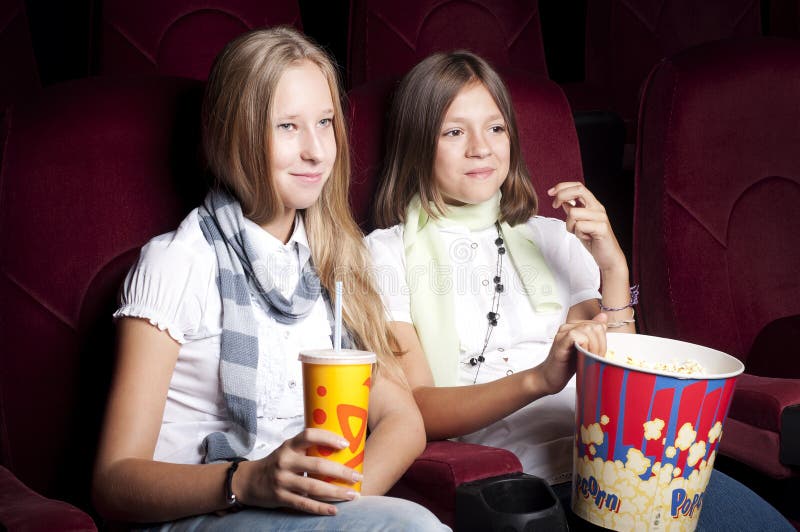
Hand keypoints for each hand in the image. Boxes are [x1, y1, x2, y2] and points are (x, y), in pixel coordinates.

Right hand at [239, 428, 361, 514]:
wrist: (248, 481)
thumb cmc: (276, 463)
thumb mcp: (288, 450)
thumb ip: (308, 449)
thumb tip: (342, 449)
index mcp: (289, 446)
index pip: (309, 435)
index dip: (328, 438)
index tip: (346, 444)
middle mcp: (285, 461)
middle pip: (317, 465)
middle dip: (341, 471)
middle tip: (358, 476)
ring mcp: (282, 480)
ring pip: (314, 487)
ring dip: (336, 492)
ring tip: (353, 495)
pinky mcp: (280, 497)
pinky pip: (304, 504)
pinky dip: (320, 508)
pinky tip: (334, 510)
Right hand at [539, 313, 606, 393]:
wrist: (550, 377)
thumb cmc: (567, 365)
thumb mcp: (586, 348)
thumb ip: (594, 333)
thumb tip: (603, 317)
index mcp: (575, 326)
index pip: (599, 325)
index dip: (603, 341)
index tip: (599, 355)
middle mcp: (568, 327)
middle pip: (595, 327)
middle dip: (601, 345)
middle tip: (596, 358)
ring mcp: (563, 333)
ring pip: (588, 330)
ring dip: (594, 347)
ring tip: (589, 358)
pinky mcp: (560, 341)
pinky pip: (575, 336)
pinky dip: (584, 347)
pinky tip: (582, 355)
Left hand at [547, 182, 625, 272]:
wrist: (608, 257)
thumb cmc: (594, 240)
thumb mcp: (579, 223)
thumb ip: (573, 211)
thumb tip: (563, 201)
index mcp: (593, 204)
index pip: (578, 186)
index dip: (562, 186)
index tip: (550, 192)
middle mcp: (598, 208)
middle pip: (578, 190)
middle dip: (561, 195)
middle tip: (555, 206)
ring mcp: (601, 217)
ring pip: (573, 213)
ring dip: (570, 225)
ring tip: (579, 233)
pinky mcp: (602, 228)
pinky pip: (579, 226)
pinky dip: (578, 234)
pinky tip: (586, 238)